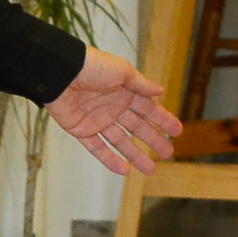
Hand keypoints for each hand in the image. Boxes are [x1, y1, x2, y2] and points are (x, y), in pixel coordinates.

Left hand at [45, 47, 181, 175]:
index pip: (148, 109)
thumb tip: (161, 90)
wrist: (60, 72)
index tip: (177, 132)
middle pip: (137, 127)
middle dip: (153, 140)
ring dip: (135, 155)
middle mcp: (113, 106)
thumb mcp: (122, 71)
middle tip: (168, 153)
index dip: (163, 120)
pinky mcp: (81, 129)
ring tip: (151, 170)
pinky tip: (125, 170)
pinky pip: (98, 147)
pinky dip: (110, 159)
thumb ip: (141, 84)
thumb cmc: (91, 66)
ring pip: (120, 141)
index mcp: (125, 91)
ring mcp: (98, 119)